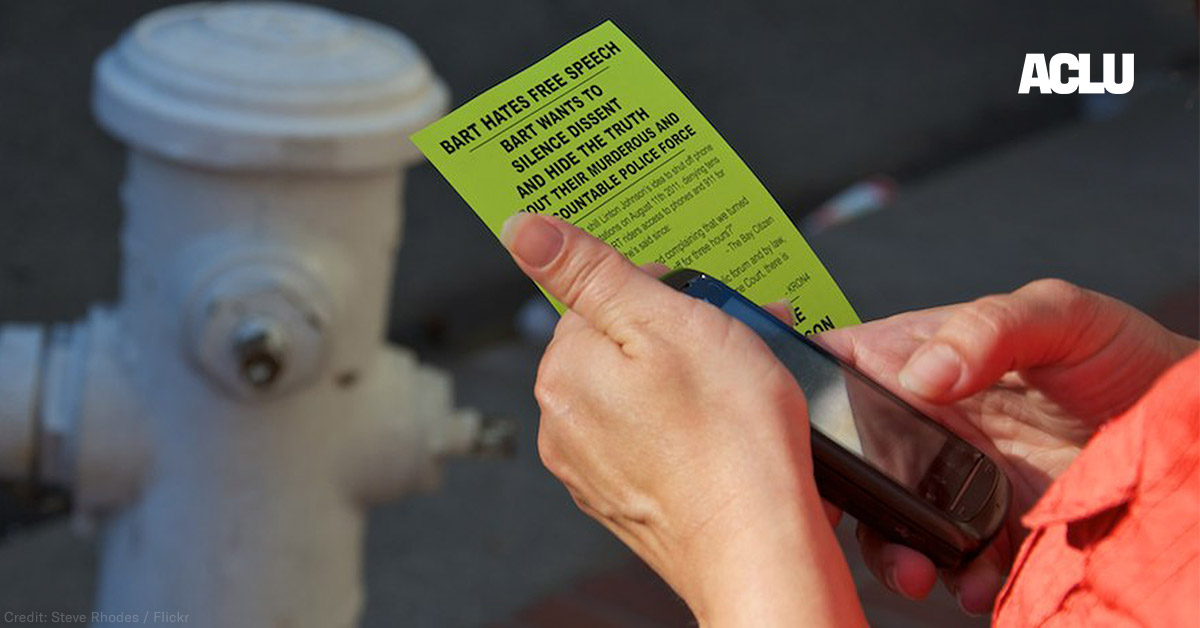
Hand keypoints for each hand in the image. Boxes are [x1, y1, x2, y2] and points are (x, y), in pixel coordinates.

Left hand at [501, 214, 867, 627]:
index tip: (702, 300)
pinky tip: (728, 433)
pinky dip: (685, 428)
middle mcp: (563, 423)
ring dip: (684, 380)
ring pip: (637, 395)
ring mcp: (593, 470)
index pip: (595, 297)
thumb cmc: (727, 437)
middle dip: (674, 333)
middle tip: (737, 338)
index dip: (656, 289)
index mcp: (565, 371)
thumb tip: (524, 229)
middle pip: (617, 347)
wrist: (758, 549)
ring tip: (746, 387)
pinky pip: (651, 442)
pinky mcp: (626, 502)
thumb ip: (590, 272)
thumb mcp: (664, 321)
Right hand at [818, 279, 1197, 613]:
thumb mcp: (1060, 313)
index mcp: (915, 358)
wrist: (1184, 431)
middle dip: (840, 503)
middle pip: (847, 465)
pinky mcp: (988, 531)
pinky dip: (957, 582)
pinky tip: (981, 579)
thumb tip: (922, 373)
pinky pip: (951, 565)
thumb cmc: (1120, 352)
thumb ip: (989, 326)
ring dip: (894, 555)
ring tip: (926, 573)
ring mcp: (951, 481)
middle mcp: (921, 423)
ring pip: (889, 525)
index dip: (796, 399)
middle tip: (853, 525)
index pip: (832, 371)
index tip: (789, 434)